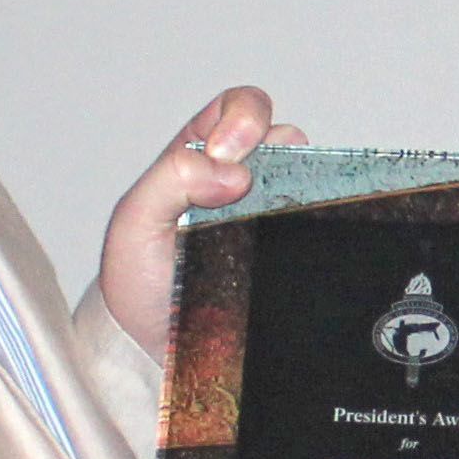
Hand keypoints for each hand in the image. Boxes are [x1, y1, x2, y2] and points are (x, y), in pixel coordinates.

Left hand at [100, 88, 300, 354]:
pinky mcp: (295, 257)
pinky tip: (301, 244)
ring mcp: (274, 219)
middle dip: (278, 151)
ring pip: (313, 183)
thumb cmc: (138, 282)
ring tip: (276, 222)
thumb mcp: (134, 221)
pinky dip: (323, 225)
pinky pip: (324, 229)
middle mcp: (244, 182)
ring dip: (304, 191)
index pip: (238, 110)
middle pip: (286, 140)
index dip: (242, 119)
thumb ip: (171, 178)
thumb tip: (232, 170)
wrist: (153, 348)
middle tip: (249, 189)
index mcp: (202, 159)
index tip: (227, 157)